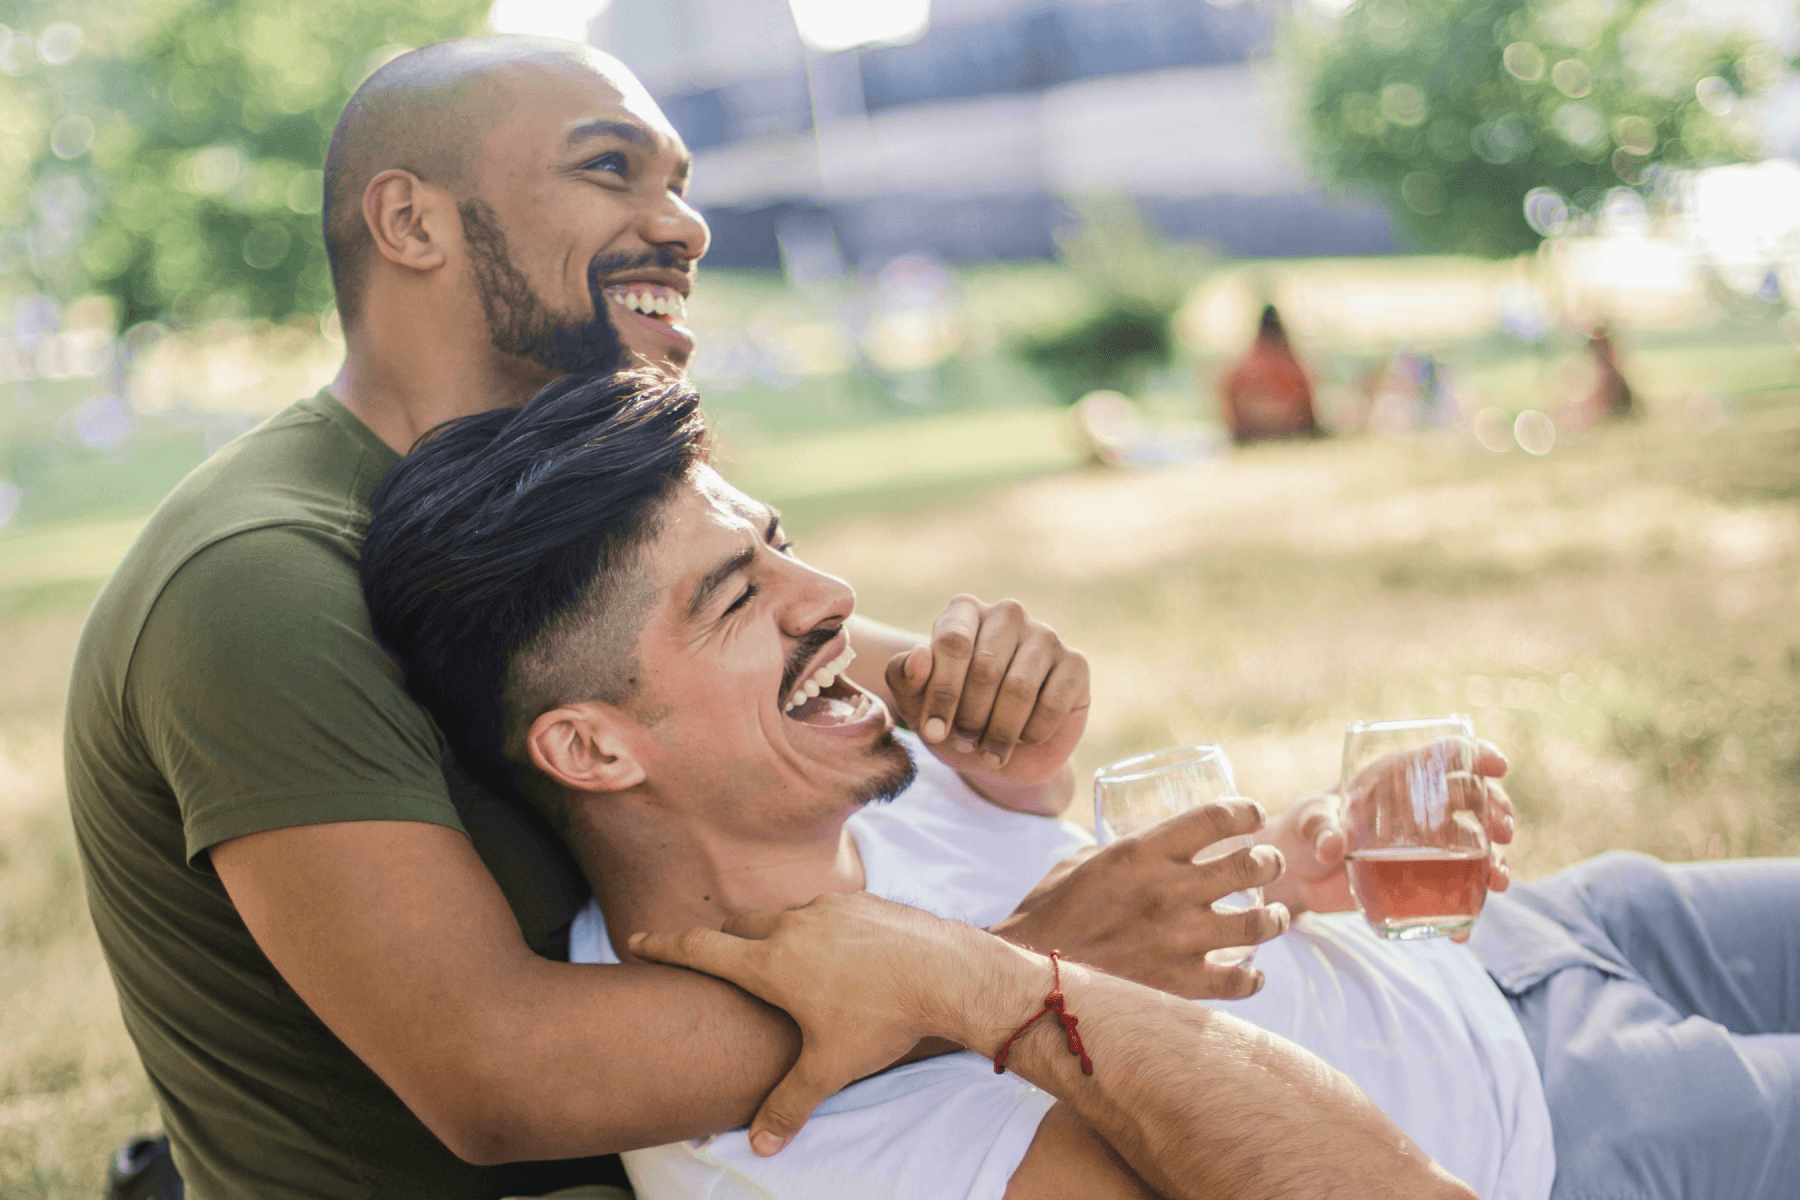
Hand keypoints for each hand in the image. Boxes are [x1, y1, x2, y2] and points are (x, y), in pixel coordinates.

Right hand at [628, 893, 1035, 1156]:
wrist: (947, 972)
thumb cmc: (883, 1018)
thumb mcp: (831, 1067)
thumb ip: (790, 1102)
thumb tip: (761, 1143)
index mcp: (770, 962)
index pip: (700, 948)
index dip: (662, 945)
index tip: (636, 939)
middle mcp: (790, 925)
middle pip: (736, 925)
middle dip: (720, 941)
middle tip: (714, 961)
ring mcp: (827, 907)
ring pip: (782, 914)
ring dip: (772, 933)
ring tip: (783, 963)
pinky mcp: (860, 900)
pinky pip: (823, 910)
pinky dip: (816, 927)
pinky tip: (837, 954)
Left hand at [883, 595, 1088, 786]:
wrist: (997, 752)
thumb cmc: (952, 718)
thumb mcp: (917, 705)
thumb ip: (905, 678)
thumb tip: (919, 655)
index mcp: (963, 611)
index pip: (952, 642)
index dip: (941, 693)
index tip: (932, 732)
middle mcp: (1007, 614)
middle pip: (986, 667)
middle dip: (970, 716)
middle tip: (964, 743)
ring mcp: (1045, 635)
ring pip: (1020, 688)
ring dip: (999, 731)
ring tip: (989, 750)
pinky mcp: (1075, 664)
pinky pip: (1053, 704)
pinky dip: (1032, 734)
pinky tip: (1023, 740)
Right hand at [991, 797, 1290, 999]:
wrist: (1032, 979)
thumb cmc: (1045, 917)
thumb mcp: (1078, 865)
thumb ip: (1113, 854)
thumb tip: (1132, 851)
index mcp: (1142, 852)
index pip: (1215, 818)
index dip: (1245, 812)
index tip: (1253, 814)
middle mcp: (1170, 890)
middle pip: (1250, 865)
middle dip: (1270, 861)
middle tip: (1270, 863)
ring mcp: (1180, 939)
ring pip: (1258, 922)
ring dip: (1277, 917)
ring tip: (1279, 916)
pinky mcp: (1180, 984)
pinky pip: (1239, 982)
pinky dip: (1252, 979)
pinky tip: (1253, 975)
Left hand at [1263, 741, 1514, 932]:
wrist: (1296, 873)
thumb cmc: (1301, 830)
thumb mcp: (1308, 822)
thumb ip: (1320, 828)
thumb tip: (1334, 844)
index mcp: (1396, 776)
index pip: (1446, 755)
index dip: (1476, 754)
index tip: (1498, 767)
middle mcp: (1420, 806)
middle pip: (1475, 799)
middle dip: (1497, 811)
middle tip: (1502, 832)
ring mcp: (1426, 844)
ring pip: (1476, 846)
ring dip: (1496, 861)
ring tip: (1500, 880)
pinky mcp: (1422, 878)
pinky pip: (1454, 892)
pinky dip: (1463, 912)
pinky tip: (1465, 932)